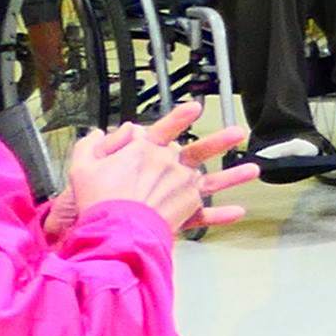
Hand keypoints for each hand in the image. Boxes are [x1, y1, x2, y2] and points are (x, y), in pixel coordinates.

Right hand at [55, 99, 250, 236]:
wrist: (113, 228)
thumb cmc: (98, 198)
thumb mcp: (83, 166)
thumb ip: (90, 146)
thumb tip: (97, 134)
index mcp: (146, 152)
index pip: (165, 128)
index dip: (180, 117)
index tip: (195, 107)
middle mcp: (170, 167)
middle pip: (197, 151)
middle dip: (218, 141)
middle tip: (237, 132)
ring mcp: (182, 189)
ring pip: (212, 180)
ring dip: (234, 175)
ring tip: (253, 169)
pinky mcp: (185, 212)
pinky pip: (206, 214)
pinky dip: (222, 214)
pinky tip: (238, 211)